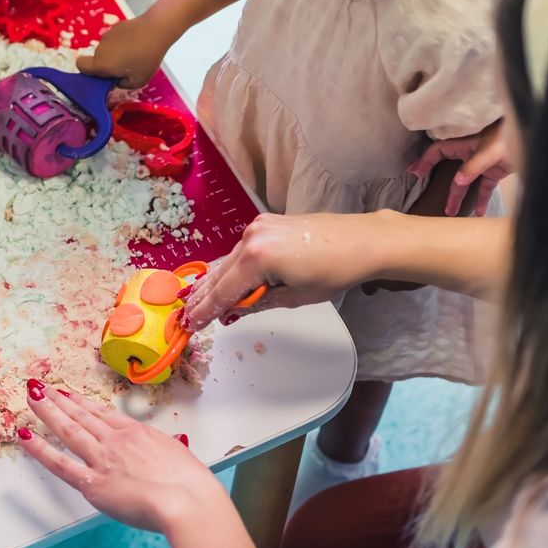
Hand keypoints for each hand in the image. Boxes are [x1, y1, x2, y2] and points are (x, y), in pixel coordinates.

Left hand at [17, 386, 227, 534]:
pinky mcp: (92, 482)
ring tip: (32, 396)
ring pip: (68, 429)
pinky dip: (39, 449)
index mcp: (138, 433)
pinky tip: (24, 436)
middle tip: (42, 386)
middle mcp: (116, 440)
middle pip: (82, 415)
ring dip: (47, 411)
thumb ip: (170, 451)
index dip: (84, 403)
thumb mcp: (181, 457)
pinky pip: (59, 463)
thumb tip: (174, 448)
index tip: (71, 395)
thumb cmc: (192, 485)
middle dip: (60, 400)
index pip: (104, 414)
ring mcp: (102, 458)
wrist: (186, 501)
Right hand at [77, 15, 165, 87]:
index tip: (102, 75)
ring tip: (134, 55)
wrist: (156, 29)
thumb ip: (122, 84)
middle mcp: (100, 49)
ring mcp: (107, 36)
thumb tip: (117, 80)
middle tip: (125, 68)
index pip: (80, 66)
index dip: (87, 71)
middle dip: (107, 65)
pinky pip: (114, 39)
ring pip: (106, 49)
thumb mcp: (138, 81)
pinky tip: (136, 43)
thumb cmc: (146, 58)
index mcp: (101, 64)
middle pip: (96, 59)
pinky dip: (121, 43)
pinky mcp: (115, 27)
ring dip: (115, 54)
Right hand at [181, 213, 382, 330]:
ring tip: (198, 301)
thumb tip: (236, 310)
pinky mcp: (266, 223)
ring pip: (230, 261)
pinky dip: (232, 267)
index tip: (190, 324)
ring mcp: (257, 227)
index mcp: (257, 258)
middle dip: (204, 296)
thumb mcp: (295, 297)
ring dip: (217, 282)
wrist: (361, 241)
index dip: (207, 310)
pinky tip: (223, 280)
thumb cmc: (334, 272)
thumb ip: (259, 302)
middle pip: (221, 273)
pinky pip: (242, 250)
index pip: (225, 291)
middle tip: (186, 315)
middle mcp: (251, 237)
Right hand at [407, 120, 510, 215]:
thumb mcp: (491, 152)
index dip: (426, 160)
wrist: (537, 139)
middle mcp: (471, 152)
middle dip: (437, 180)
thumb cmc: (511, 138)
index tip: (416, 173)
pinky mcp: (495, 171)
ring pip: (465, 181)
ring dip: (459, 196)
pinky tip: (480, 213)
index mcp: (466, 143)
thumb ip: (473, 166)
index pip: (440, 151)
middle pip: (449, 168)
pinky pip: (484, 187)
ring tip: (451, 213)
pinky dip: (481, 199)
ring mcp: (483, 163)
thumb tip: (457, 182)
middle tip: (423, 190)